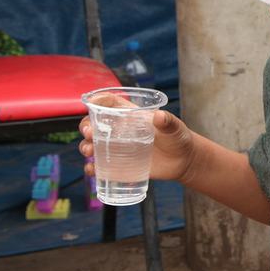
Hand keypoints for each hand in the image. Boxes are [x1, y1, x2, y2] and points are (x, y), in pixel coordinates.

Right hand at [80, 110, 197, 181]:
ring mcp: (118, 148)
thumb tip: (159, 116)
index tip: (90, 102)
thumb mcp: (174, 128)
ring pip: (93, 145)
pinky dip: (93, 168)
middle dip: (85, 127)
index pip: (109, 103)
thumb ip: (168, 122)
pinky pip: (100, 166)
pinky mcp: (120, 165)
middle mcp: (120, 130)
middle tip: (89, 133)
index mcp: (130, 116)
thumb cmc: (178, 138)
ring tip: (89, 151)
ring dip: (85, 146)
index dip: (98, 100)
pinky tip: (93, 170)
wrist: (184, 161)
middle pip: (94, 124)